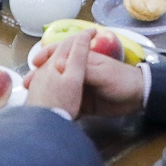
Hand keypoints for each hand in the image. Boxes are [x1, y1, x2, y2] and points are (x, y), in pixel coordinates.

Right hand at [25, 34, 145, 117]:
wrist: (137, 97)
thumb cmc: (120, 79)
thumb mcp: (101, 72)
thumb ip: (82, 70)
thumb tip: (59, 66)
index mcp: (82, 59)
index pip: (59, 53)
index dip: (46, 56)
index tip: (34, 64)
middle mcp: (77, 72)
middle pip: (54, 72)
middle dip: (40, 77)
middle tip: (27, 87)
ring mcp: (79, 88)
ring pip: (58, 88)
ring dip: (46, 93)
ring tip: (33, 101)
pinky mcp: (82, 103)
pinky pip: (66, 103)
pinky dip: (57, 106)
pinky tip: (46, 112)